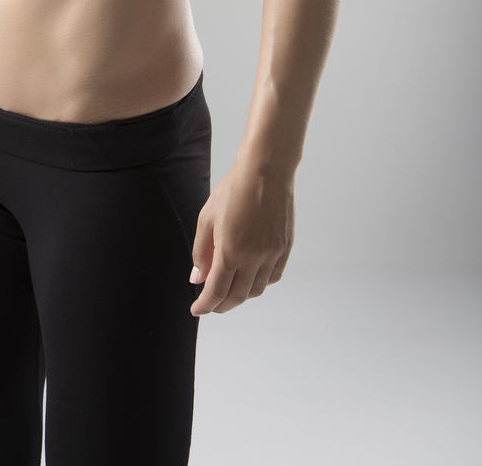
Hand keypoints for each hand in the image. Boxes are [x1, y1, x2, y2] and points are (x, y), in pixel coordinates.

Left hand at [188, 161, 293, 314]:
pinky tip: (251, 278)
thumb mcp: (207, 218)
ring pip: (257, 290)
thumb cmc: (234, 189)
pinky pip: (273, 277)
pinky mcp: (285, 248)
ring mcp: (272, 253)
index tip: (197, 310)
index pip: (216, 291)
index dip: (205, 305)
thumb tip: (198, 279)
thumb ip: (201, 252)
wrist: (266, 170)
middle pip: (237, 296)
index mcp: (231, 250)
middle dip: (221, 305)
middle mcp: (254, 257)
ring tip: (229, 291)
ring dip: (241, 296)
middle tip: (211, 305)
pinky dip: (260, 284)